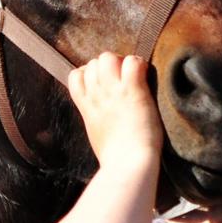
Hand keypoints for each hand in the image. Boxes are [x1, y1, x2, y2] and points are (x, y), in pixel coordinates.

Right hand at [68, 52, 162, 171]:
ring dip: (123, 63)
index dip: (90, 74)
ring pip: (109, 57)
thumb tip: (102, 116)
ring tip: (134, 79)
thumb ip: (96, 117)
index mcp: (86, 105)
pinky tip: (145, 79)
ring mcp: (114, 91)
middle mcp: (96, 94)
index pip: (76, 74)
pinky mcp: (133, 90)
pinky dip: (140, 66)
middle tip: (124, 82)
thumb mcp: (96, 133)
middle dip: (109, 67)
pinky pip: (133, 62)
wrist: (127, 165)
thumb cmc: (115, 158)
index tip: (103, 85)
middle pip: (94, 62)